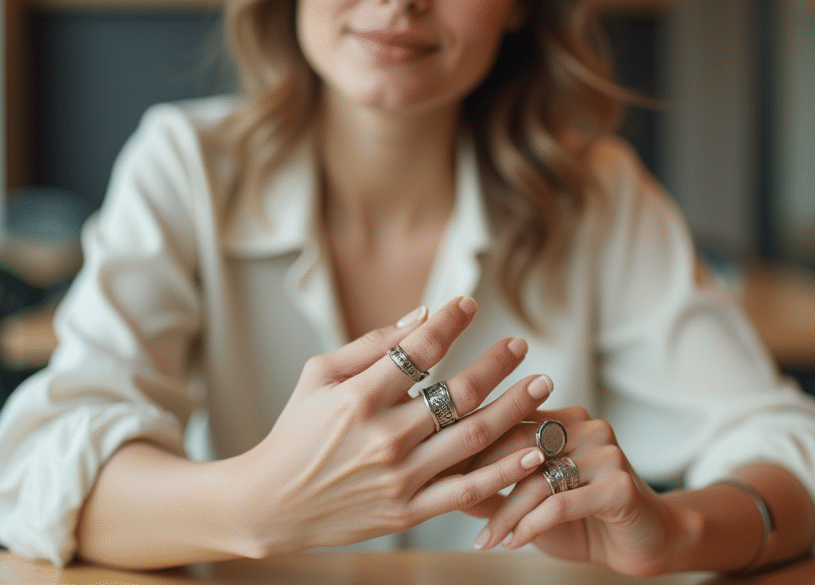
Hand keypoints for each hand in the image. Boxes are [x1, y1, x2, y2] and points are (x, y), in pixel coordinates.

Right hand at [226, 296, 553, 556]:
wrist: (271, 504)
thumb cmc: (296, 431)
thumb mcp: (318, 375)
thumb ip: (371, 344)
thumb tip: (422, 315)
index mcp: (359, 397)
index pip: (418, 350)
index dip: (450, 322)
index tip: (470, 304)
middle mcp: (384, 436)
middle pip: (458, 393)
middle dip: (497, 363)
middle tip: (520, 343)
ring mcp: (400, 477)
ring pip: (472, 439)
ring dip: (514, 409)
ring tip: (543, 385)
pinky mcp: (408, 511)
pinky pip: (467, 491)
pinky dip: (503, 471)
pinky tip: (531, 449)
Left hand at [465, 409, 689, 576]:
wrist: (650, 540)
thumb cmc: (587, 519)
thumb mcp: (535, 502)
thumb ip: (497, 487)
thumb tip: (445, 483)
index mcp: (564, 420)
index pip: (508, 423)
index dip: (471, 448)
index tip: (437, 471)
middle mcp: (585, 427)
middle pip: (519, 446)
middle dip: (482, 479)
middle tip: (449, 505)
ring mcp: (605, 453)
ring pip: (538, 478)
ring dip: (505, 513)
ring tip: (485, 539)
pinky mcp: (619, 483)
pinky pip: (562, 503)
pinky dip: (532, 525)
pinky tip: (515, 542)